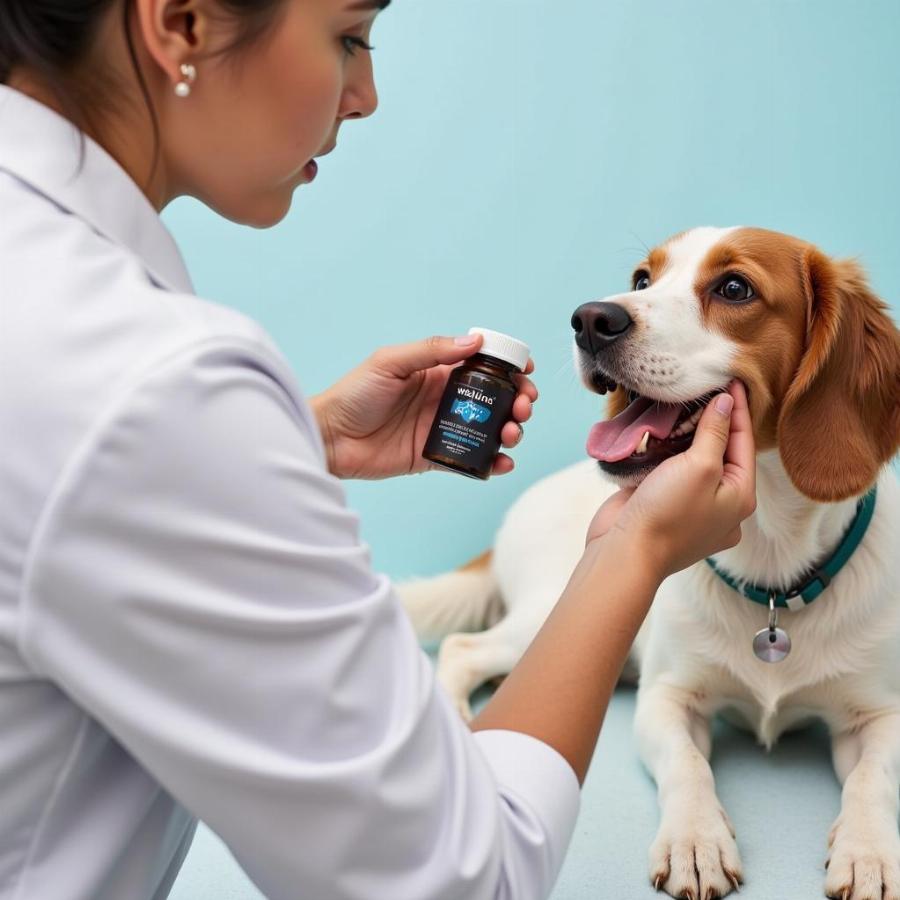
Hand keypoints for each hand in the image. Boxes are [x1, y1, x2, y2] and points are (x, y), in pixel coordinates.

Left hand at [310, 333, 536, 478]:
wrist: (330, 438)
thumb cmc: (353, 394)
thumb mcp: (389, 363)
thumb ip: (431, 350)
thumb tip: (474, 341)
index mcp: (437, 372)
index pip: (483, 366)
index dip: (509, 368)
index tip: (526, 372)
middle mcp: (445, 399)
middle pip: (496, 399)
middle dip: (518, 401)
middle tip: (522, 408)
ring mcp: (443, 428)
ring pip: (490, 430)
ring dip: (511, 431)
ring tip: (511, 435)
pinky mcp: (436, 457)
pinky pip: (472, 460)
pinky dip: (493, 463)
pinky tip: (501, 462)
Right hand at [585, 380, 755, 577]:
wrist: (625, 552)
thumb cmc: (667, 513)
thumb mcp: (700, 466)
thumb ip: (715, 432)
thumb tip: (726, 403)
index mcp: (739, 498)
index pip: (744, 443)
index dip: (738, 408)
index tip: (731, 379)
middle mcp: (719, 504)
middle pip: (721, 452)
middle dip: (712, 421)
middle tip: (705, 388)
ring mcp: (689, 507)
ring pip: (693, 461)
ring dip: (685, 435)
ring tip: (681, 405)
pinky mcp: (662, 507)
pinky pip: (669, 472)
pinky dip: (665, 452)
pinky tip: (659, 434)